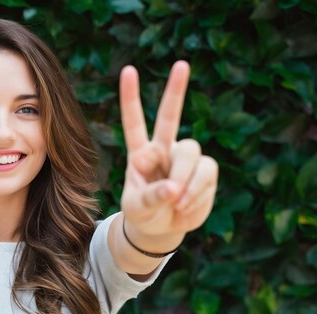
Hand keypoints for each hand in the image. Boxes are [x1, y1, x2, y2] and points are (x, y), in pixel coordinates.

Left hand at [119, 61, 217, 239]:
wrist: (162, 228)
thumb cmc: (143, 214)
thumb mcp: (137, 208)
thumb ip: (151, 196)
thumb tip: (173, 189)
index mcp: (140, 153)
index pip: (134, 122)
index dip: (131, 97)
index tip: (128, 70)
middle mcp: (163, 149)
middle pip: (170, 117)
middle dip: (175, 90)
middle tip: (181, 64)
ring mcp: (184, 159)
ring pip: (190, 153)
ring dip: (183, 179)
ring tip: (175, 202)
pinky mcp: (205, 171)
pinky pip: (205, 173)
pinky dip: (196, 192)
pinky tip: (185, 206)